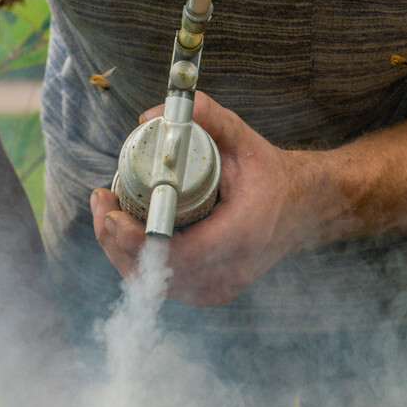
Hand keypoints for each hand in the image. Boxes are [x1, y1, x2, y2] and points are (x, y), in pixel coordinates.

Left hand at [89, 93, 338, 306]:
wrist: (305, 207)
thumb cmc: (272, 175)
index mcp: (240, 236)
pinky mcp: (211, 292)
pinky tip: (126, 235)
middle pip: (155, 276)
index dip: (136, 241)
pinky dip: (139, 264)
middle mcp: (229, 271)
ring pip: (154, 286)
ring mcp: (219, 288)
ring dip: (122, 254)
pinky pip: (164, 287)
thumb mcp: (243, 139)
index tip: (112, 213)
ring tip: (108, 214)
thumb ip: (206, 117)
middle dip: (116, 243)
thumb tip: (153, 114)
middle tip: (102, 204)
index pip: (177, 256)